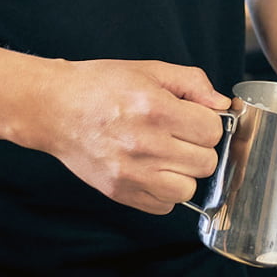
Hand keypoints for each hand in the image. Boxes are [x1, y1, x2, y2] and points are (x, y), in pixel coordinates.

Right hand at [33, 59, 230, 214]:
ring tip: (167, 155)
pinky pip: (163, 206)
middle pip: (205, 162)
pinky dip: (164, 192)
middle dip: (199, 147)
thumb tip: (222, 106)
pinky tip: (152, 170)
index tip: (193, 118)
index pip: (212, 131)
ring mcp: (130, 173)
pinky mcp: (119, 192)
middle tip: (180, 135)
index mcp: (156, 110)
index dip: (207, 122)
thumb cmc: (100, 86)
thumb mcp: (151, 70)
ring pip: (188, 189)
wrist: (54, 108)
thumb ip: (193, 84)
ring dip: (184, 173)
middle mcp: (144, 145)